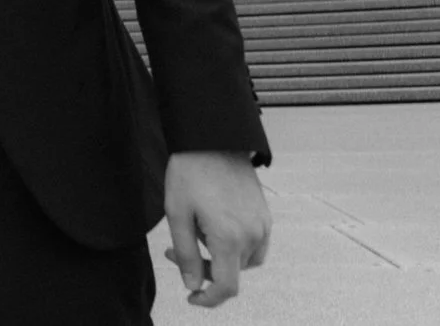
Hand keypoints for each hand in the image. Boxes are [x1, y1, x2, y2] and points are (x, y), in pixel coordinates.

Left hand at [163, 151, 270, 307]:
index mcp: (230, 238)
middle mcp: (253, 235)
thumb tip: (193, 286)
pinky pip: (254, 244)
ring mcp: (262, 225)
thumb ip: (186, 255)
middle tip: (174, 251)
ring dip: (220, 258)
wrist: (213, 139)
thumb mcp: (177, 215)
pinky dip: (234, 246)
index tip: (192, 297)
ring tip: (194, 234)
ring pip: (244, 261)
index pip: (227, 287)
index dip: (209, 299)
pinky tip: (213, 227)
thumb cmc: (190, 173)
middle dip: (204, 269)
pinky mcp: (265, 215)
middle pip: (232, 273)